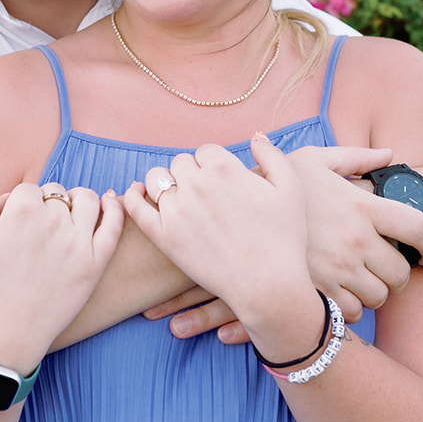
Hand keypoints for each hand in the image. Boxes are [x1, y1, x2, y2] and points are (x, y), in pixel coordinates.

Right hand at [0, 184, 124, 372]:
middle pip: (57, 194)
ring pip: (89, 200)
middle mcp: (53, 221)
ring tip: (72, 214)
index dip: (20, 205)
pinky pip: (114, 225)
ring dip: (79, 200)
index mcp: (20, 211)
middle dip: (46, 205)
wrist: (2, 335)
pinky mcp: (95, 263)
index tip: (16, 226)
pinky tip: (110, 203)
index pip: (28, 190)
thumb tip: (8, 197)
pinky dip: (115, 209)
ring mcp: (78, 242)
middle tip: (38, 230)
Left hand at [124, 136, 319, 345]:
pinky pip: (136, 207)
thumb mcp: (291, 189)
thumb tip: (254, 137)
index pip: (205, 151)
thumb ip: (272, 156)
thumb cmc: (283, 238)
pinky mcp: (163, 236)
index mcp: (223, 168)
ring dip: (165, 183)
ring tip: (177, 196)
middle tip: (204, 194)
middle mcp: (196, 184)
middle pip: (181, 163)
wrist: (268, 284)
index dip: (213, 164)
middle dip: (191, 173)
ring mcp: (176, 210)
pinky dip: (132, 196)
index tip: (221, 181)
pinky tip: (137, 194)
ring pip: (156, 179)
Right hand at [285, 146, 422, 319]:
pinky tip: (339, 293)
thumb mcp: (313, 159)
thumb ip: (355, 157)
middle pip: (402, 272)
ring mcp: (338, 269)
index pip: (420, 228)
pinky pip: (353, 313)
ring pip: (380, 296)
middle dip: (398, 273)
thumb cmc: (272, 183)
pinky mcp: (318, 292)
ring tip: (359, 280)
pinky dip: (351, 308)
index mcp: (361, 205)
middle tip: (384, 267)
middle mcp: (356, 239)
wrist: (231, 216)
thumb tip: (390, 155)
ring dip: (375, 292)